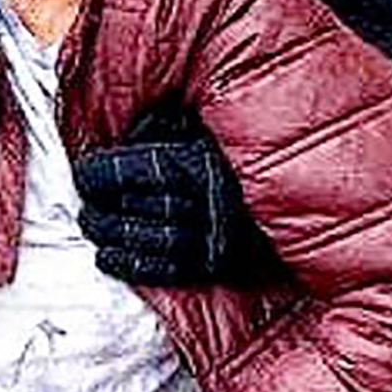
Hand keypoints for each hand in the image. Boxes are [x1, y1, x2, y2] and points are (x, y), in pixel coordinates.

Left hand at [73, 108, 277, 287]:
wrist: (306, 188)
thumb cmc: (242, 148)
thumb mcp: (206, 122)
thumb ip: (166, 123)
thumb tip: (124, 129)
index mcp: (207, 160)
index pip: (141, 169)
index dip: (104, 172)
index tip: (84, 171)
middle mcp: (213, 200)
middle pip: (142, 206)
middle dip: (103, 204)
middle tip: (85, 201)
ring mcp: (220, 236)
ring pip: (153, 239)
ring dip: (113, 234)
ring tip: (91, 225)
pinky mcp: (225, 264)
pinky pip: (171, 269)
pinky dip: (134, 265)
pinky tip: (107, 257)